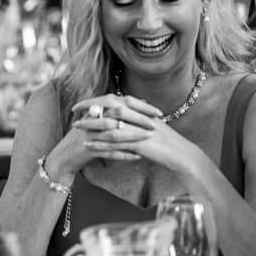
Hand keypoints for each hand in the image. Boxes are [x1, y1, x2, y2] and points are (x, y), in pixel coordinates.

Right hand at [46, 95, 161, 180]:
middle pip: (118, 115)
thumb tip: (143, 100)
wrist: (65, 155)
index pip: (121, 102)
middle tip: (156, 125)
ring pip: (115, 134)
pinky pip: (109, 152)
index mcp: (96, 108)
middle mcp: (92, 119)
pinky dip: (124, 154)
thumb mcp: (99, 119)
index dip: (141, 106)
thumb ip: (119, 109)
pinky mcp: (87, 149)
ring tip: (149, 138)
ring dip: (133, 136)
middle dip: (139, 120)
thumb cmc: (86, 136)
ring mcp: (89, 134)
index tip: (158, 112)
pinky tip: (137, 157)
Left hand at [72, 96, 201, 173]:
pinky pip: (114, 143)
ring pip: (109, 124)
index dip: (96, 101)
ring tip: (75, 126)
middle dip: (90, 108)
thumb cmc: (166, 142)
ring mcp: (137, 129)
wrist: (181, 154)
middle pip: (109, 108)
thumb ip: (135, 118)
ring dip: (90, 125)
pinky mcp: (138, 143)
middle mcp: (138, 117)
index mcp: (140, 111)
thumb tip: (119, 114)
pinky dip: (99, 142)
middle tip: (74, 111)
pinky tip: (87, 144)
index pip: (114, 100)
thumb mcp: (149, 126)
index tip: (82, 103)